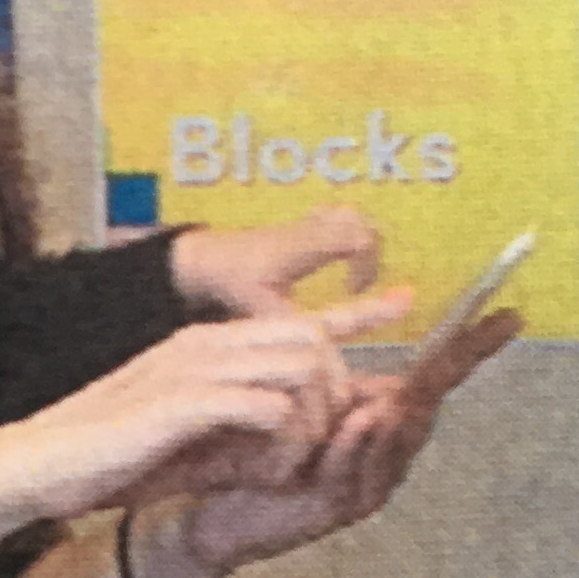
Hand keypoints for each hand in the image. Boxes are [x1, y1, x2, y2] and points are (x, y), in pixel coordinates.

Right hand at [0, 299, 404, 527]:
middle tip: (318, 452)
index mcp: (205, 343)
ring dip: (312, 422)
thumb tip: (289, 440)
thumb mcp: (185, 437)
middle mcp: (205, 342)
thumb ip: (236, 428)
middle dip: (334, 398)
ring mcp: (193, 365)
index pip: (295, 321)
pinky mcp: (181, 400)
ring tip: (289, 467)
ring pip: (302, 366)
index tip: (395, 332)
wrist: (34, 466)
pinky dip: (282, 445)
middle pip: (313, 340)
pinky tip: (263, 476)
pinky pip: (270, 408)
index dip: (353, 320)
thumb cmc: (104, 457)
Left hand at [142, 315, 490, 577]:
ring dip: (405, 410)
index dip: (471, 351)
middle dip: (453, 372)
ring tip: (414, 379)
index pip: (435, 382)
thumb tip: (396, 331)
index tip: (506, 318)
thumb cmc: (265, 455)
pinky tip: (362, 416)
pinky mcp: (334, 509)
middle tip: (476, 336)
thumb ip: (355, 383)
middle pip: (428, 410)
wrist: (216, 509)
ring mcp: (365, 486)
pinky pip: (353, 471)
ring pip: (396, 443)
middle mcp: (386, 459)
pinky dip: (360, 443)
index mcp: (386, 429)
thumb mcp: (315, 409)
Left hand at [170, 204, 380, 317]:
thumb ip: (296, 333)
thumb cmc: (234, 284)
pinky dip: (347, 236)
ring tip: (351, 276)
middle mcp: (309, 229)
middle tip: (357, 285)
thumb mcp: (263, 312)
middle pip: (362, 223)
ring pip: (352, 215)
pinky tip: (337, 262)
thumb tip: (327, 361)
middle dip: (371, 255)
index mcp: (303, 248)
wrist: (208, 259)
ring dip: (361, 243)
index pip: (356, 238)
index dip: (367, 265)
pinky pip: (339, 218)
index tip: (353, 291)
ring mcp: (307, 223)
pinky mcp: (304, 225)